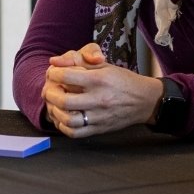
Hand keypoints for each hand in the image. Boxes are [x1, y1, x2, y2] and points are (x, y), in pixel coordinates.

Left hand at [41, 42, 164, 137]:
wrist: (144, 101)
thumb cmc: (123, 81)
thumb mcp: (104, 65)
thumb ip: (79, 62)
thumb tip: (54, 61)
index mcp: (99, 79)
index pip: (67, 76)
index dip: (54, 74)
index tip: (53, 73)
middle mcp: (99, 99)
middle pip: (64, 100)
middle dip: (50, 94)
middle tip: (49, 90)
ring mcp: (99, 116)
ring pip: (68, 119)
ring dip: (56, 112)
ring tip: (55, 105)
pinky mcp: (100, 129)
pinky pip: (76, 133)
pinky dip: (64, 127)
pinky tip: (63, 118)